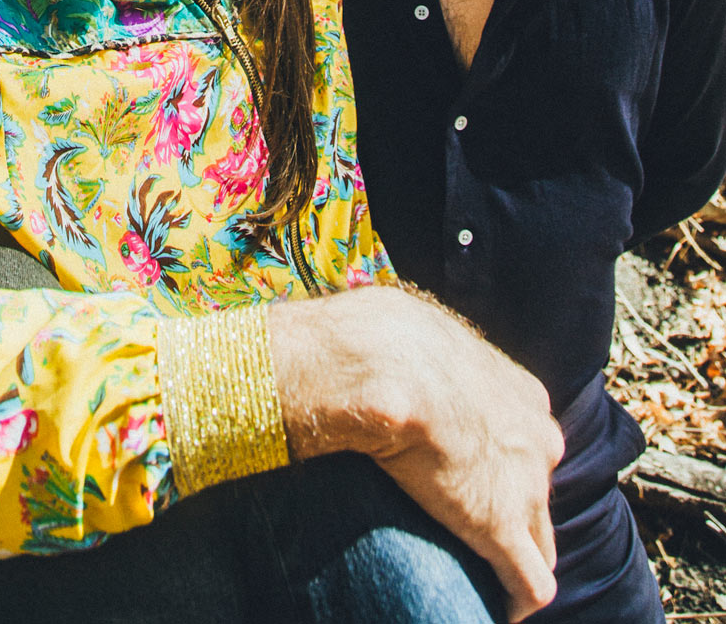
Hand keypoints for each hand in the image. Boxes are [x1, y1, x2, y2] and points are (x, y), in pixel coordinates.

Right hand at [269, 286, 562, 620]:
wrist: (385, 364)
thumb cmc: (388, 338)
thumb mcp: (421, 331)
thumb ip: (428, 352)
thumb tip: (393, 344)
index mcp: (523, 395)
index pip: (528, 445)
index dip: (503, 467)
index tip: (470, 478)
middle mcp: (540, 441)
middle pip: (540, 494)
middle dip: (515, 514)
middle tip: (471, 528)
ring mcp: (527, 488)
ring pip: (541, 543)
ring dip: (516, 561)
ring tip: (482, 578)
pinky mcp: (503, 530)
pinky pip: (530, 585)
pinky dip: (515, 602)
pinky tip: (498, 610)